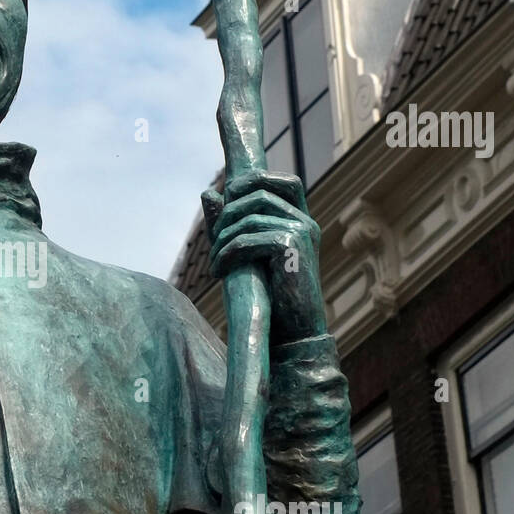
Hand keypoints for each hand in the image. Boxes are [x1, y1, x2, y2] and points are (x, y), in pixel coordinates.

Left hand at [201, 169, 325, 344]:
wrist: (294, 333)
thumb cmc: (271, 295)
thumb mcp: (251, 254)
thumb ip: (231, 223)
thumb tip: (207, 193)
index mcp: (302, 221)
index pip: (287, 181)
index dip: (256, 181)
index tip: (229, 196)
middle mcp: (306, 222)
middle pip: (259, 194)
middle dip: (228, 215)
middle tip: (214, 241)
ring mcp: (301, 233)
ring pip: (248, 218)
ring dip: (222, 240)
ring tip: (215, 262)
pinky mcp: (290, 247)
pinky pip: (246, 239)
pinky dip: (226, 254)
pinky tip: (219, 271)